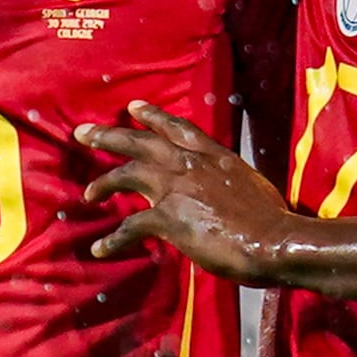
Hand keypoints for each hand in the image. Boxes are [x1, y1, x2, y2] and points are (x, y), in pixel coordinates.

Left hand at [76, 100, 298, 281]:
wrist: (273, 240)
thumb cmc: (271, 219)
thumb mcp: (249, 184)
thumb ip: (226, 181)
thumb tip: (220, 190)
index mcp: (213, 155)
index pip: (176, 128)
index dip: (152, 116)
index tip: (132, 108)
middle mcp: (189, 164)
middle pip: (140, 142)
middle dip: (108, 135)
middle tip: (82, 132)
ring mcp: (176, 188)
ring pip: (127, 174)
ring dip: (103, 183)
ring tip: (88, 194)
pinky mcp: (168, 218)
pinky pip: (130, 227)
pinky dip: (113, 239)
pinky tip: (100, 248)